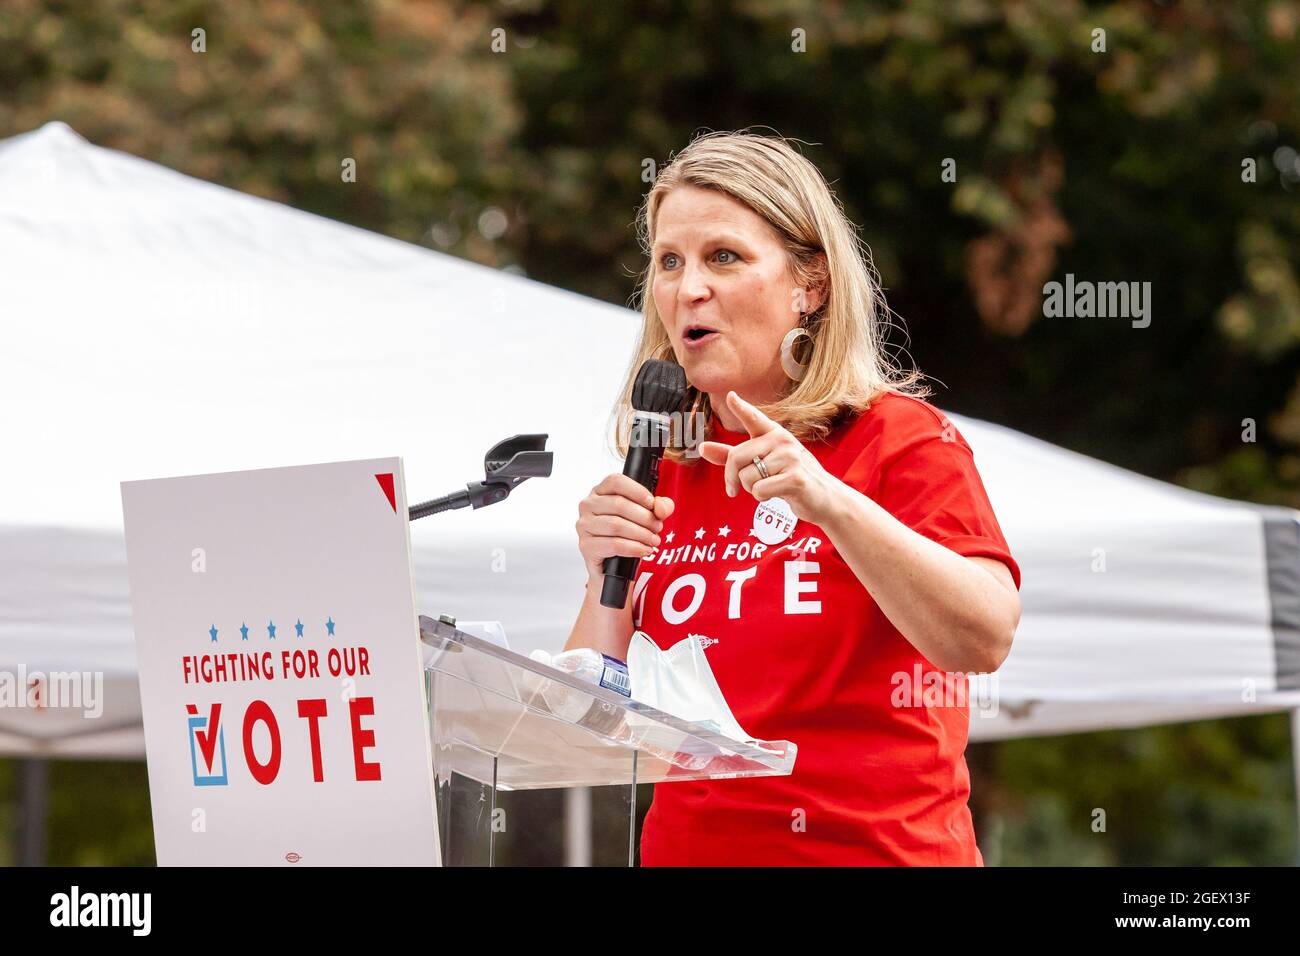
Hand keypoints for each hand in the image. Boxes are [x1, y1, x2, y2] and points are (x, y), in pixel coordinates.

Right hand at [575, 473, 674, 580]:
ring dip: (641, 534)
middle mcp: (588, 505)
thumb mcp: (647, 516)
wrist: (611, 566)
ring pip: (617, 525)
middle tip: (657, 527)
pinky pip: (614, 544)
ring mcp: (584, 526)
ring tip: (653, 540)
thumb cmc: (626, 535)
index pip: (616, 481)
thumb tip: (662, 507)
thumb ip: (660, 507)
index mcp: (600, 491)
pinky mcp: (586, 546)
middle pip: (619, 504)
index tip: (652, 504)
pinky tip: (644, 550)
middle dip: (644, 517)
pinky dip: (634, 548)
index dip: (637, 491)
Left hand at [698, 390, 843, 524]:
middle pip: (736, 457)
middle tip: (736, 489)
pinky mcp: (795, 477)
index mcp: (774, 434)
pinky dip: (762, 498)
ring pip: (747, 477)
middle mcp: (782, 440)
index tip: (731, 396)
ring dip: (752, 490)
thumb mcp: (761, 464)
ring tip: (770, 487)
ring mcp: (790, 457)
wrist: (824, 498)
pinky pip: (759, 490)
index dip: (741, 408)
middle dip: (732, 478)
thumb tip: (701, 448)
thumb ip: (731, 457)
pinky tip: (777, 494)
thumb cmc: (789, 478)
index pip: (754, 418)